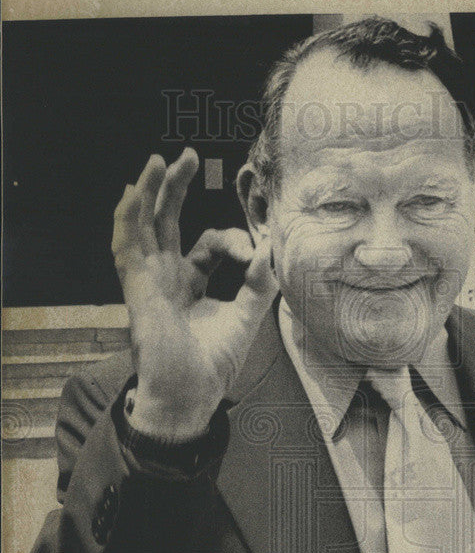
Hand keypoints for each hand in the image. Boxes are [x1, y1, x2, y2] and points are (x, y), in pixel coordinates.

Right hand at [112, 148, 276, 439]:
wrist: (190, 396)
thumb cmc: (213, 364)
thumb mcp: (247, 316)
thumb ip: (260, 284)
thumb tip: (271, 249)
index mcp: (191, 283)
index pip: (210, 244)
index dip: (235, 241)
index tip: (256, 254)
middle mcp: (167, 278)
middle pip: (167, 222)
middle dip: (175, 188)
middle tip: (187, 156)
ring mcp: (149, 282)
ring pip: (142, 227)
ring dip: (147, 193)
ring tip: (156, 161)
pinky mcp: (137, 290)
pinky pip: (125, 248)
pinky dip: (126, 220)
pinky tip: (130, 194)